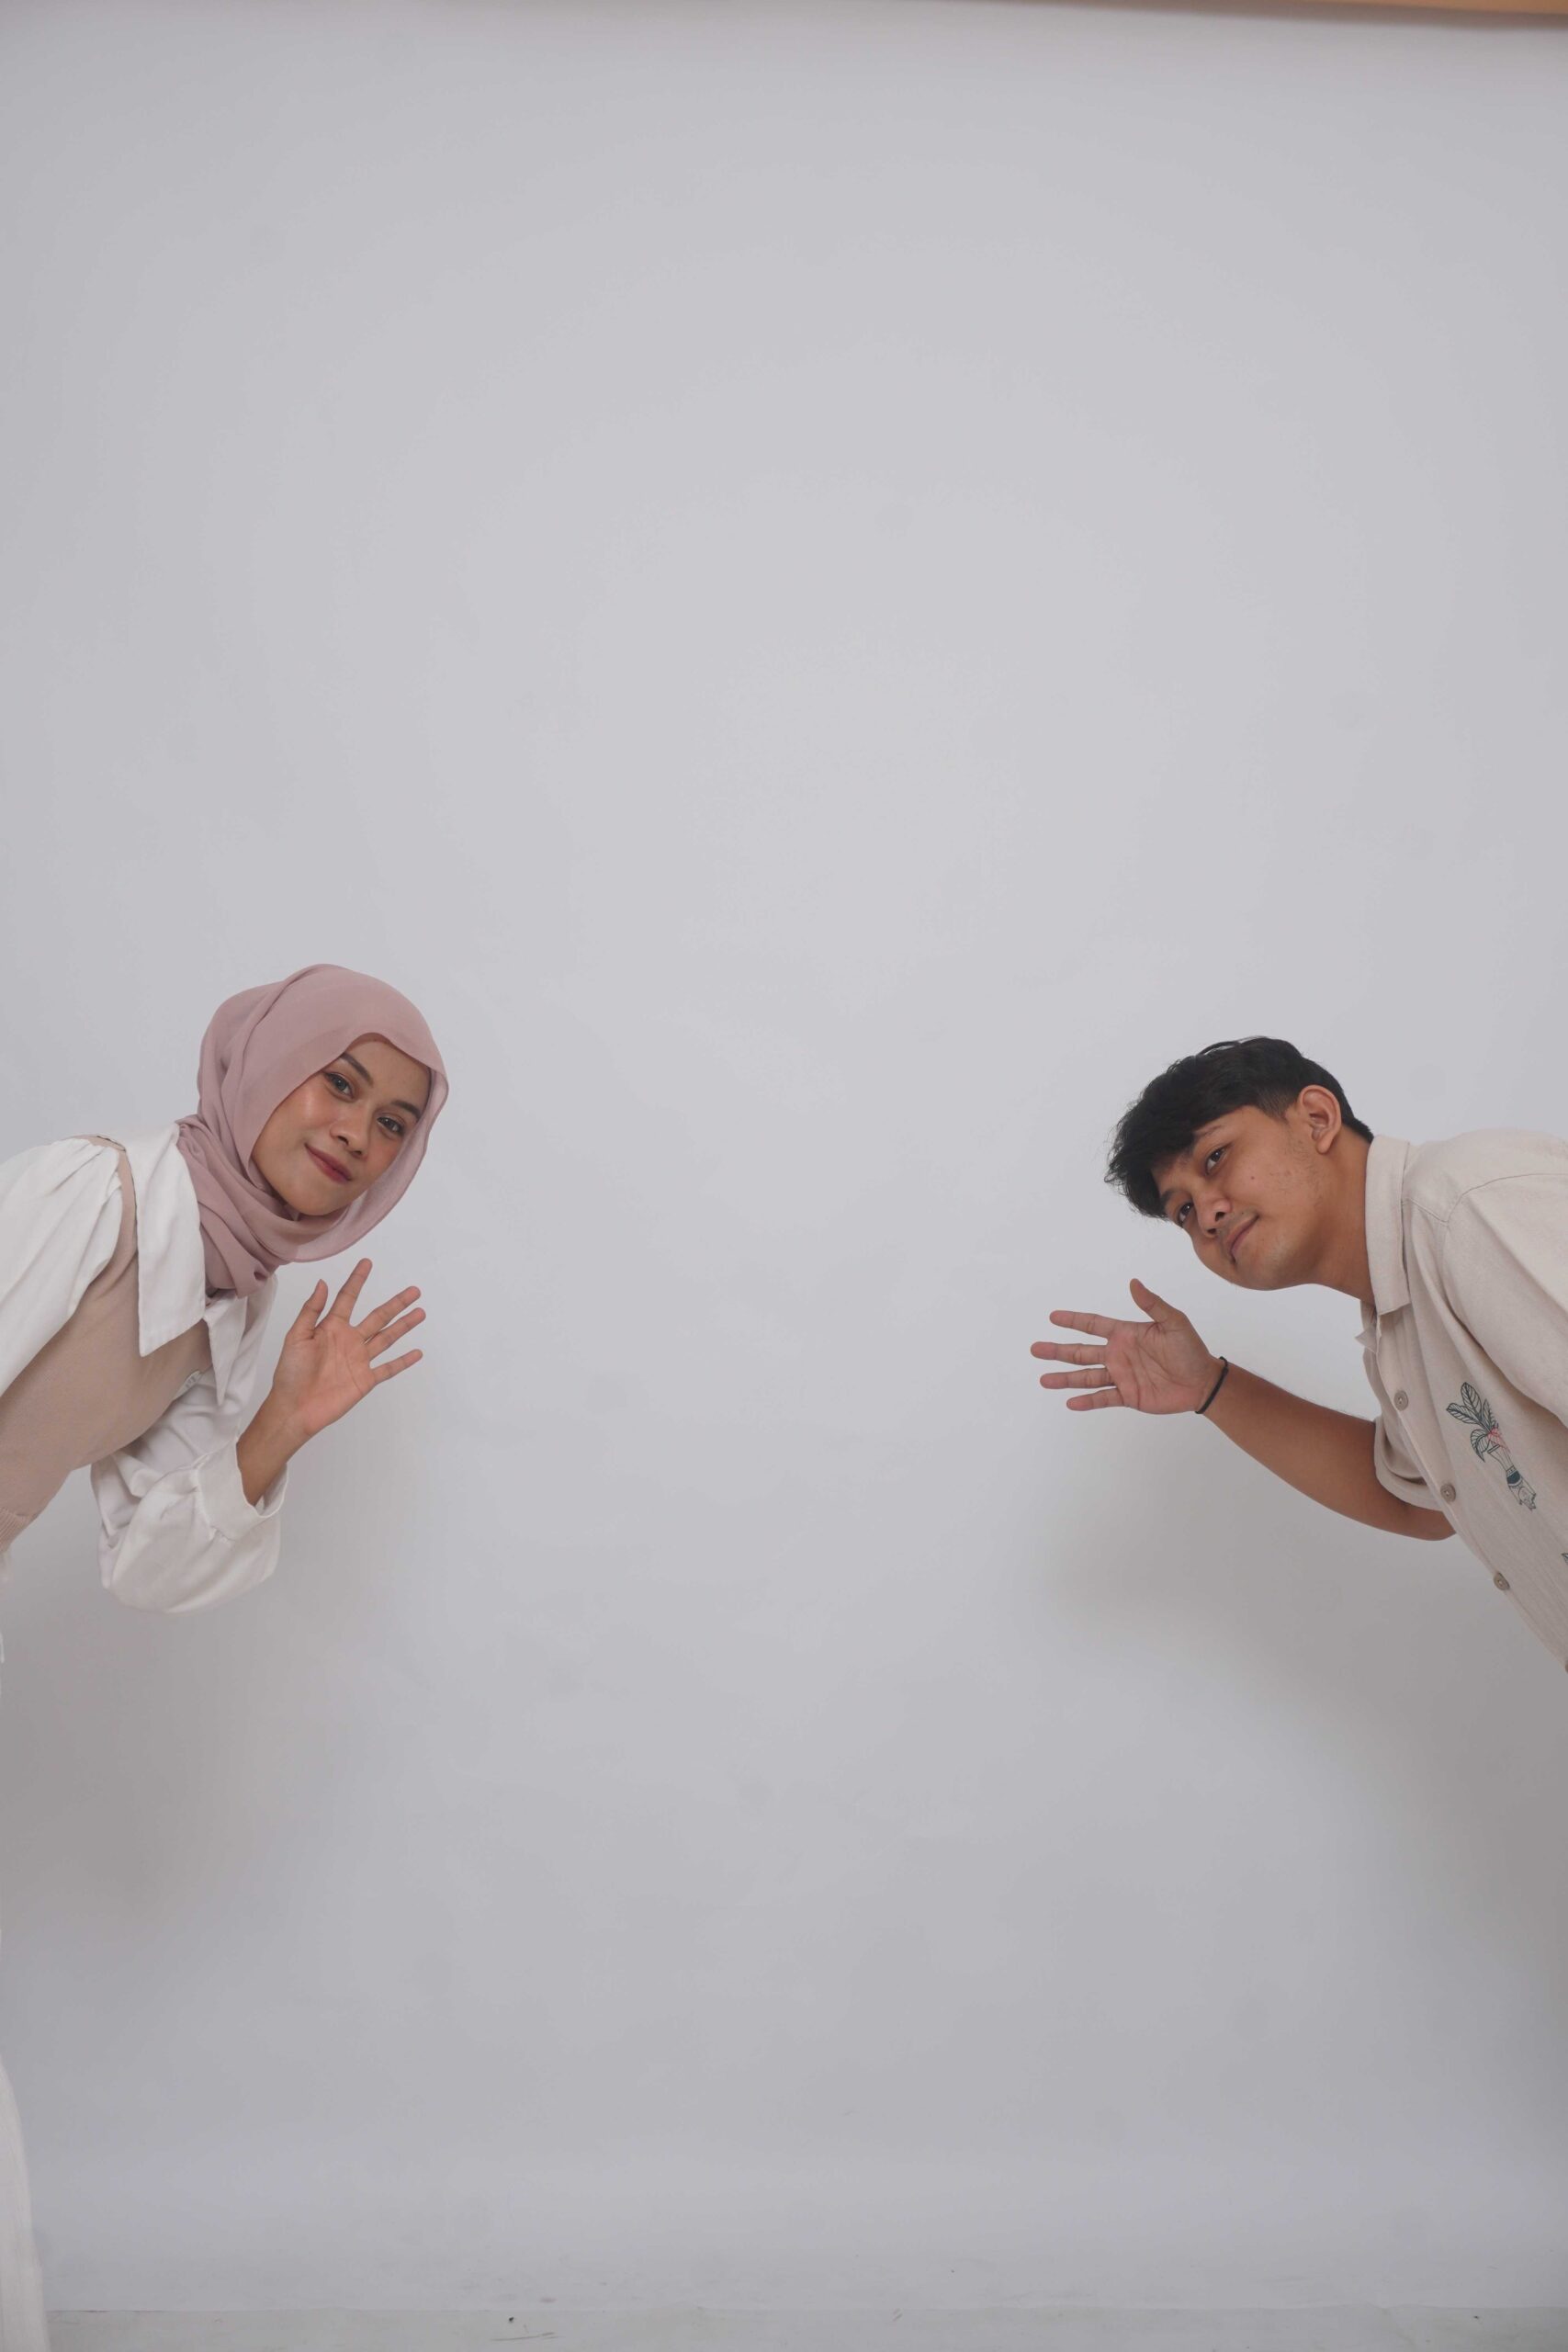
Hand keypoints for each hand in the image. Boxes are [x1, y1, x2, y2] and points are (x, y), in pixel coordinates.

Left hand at [263, 1260, 425, 1443]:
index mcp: (332, 1328)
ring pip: (387, 1338)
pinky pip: (388, 1368)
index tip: (367, 1263)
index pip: (348, 1298)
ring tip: (420, 1313)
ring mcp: (359, 1360)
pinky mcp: (365, 1379)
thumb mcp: (296, 1336)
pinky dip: (403, 1361)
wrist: (295, 1407)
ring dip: (404, 1326)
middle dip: (396, 1303)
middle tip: (414, 1290)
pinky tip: (417, 1352)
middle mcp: (349, 1340)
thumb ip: (311, 1311)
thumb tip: (322, 1283)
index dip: (358, 1280)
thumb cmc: (290, 1372)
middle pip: (378, 1317)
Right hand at [1030, 1278, 1218, 1414]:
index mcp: (1126, 1334)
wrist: (1202, 1381)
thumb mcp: (1174, 1322)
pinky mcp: (1128, 1396)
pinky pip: (1103, 1398)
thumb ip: (1152, 1304)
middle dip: (1058, 1351)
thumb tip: (1134, 1283)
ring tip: (1044, 1379)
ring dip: (1065, 1378)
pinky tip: (1070, 1402)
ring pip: (1086, 1377)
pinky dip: (1087, 1401)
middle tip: (1035, 1349)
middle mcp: (1118, 1355)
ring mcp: (1121, 1376)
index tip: (1053, 1317)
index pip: (1093, 1325)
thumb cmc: (1190, 1349)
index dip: (1073, 1321)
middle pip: (1081, 1352)